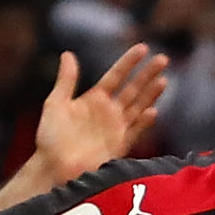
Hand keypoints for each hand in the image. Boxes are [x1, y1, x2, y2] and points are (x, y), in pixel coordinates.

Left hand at [29, 43, 167, 184]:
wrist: (52, 167)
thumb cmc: (50, 137)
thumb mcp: (55, 103)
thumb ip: (66, 80)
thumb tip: (67, 53)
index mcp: (95, 99)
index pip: (117, 76)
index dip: (129, 62)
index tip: (143, 47)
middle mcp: (109, 112)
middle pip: (133, 89)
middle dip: (148, 74)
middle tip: (163, 59)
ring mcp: (116, 128)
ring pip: (138, 107)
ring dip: (151, 94)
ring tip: (163, 79)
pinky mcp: (119, 146)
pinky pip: (134, 132)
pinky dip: (143, 123)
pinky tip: (152, 111)